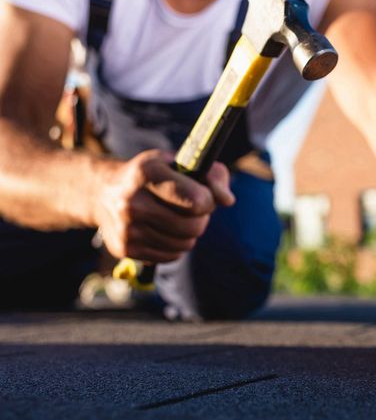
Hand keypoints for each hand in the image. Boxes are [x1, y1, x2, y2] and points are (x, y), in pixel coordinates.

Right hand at [93, 149, 234, 262]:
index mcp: (147, 172)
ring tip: (178, 219)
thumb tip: (228, 201)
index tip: (204, 196)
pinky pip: (171, 256)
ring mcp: (126, 228)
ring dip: (189, 234)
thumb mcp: (181, 163)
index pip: (197, 200)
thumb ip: (213, 176)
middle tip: (193, 210)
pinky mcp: (124, 249)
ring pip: (184, 244)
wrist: (104, 191)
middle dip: (201, 219)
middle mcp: (132, 201)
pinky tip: (165, 231)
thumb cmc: (155, 175)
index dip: (209, 200)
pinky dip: (176, 246)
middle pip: (193, 227)